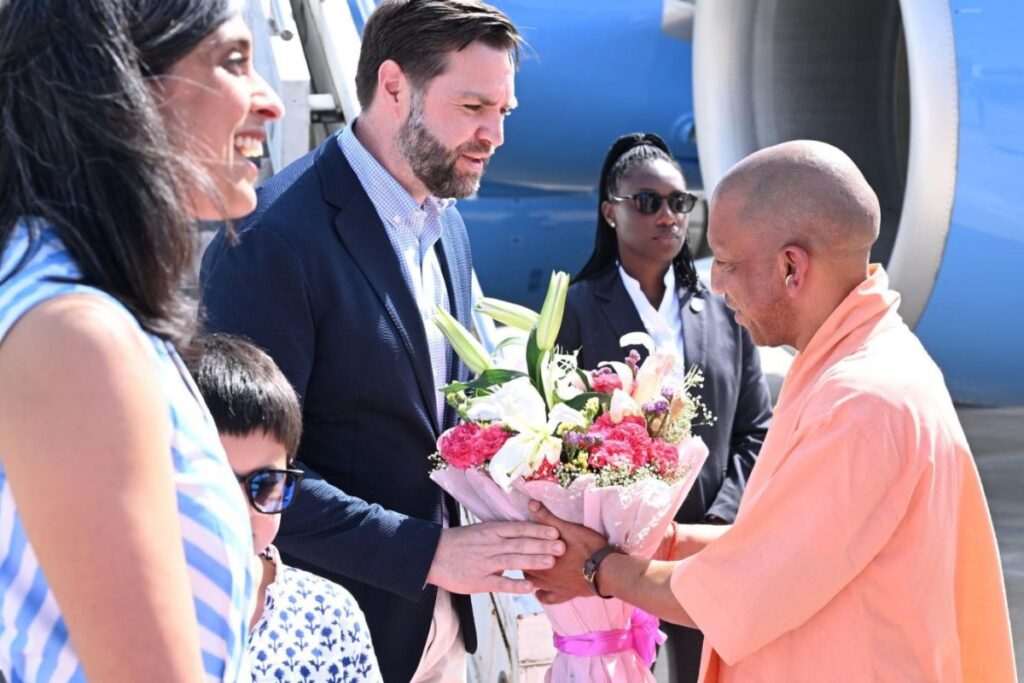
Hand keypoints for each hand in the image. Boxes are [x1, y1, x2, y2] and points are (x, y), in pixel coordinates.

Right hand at [426, 521, 563, 594]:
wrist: (432, 555)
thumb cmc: (458, 543)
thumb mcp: (479, 531)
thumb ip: (499, 534)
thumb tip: (521, 534)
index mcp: (491, 531)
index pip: (519, 529)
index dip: (538, 529)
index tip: (556, 530)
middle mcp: (491, 544)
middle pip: (521, 543)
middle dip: (542, 544)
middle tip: (562, 545)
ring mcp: (485, 563)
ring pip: (513, 560)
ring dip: (533, 561)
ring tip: (551, 562)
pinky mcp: (479, 581)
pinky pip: (499, 583)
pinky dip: (514, 585)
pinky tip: (530, 588)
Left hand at [525, 501, 610, 604]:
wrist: (606, 571)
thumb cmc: (587, 547)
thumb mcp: (567, 528)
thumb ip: (547, 517)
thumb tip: (530, 503)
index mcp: (541, 555)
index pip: (523, 550)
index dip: (520, 544)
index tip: (519, 540)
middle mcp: (542, 573)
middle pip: (524, 566)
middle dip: (524, 559)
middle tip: (525, 552)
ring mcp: (552, 586)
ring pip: (532, 582)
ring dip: (530, 575)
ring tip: (531, 568)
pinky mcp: (563, 595)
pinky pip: (547, 598)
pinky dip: (542, 595)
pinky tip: (539, 592)